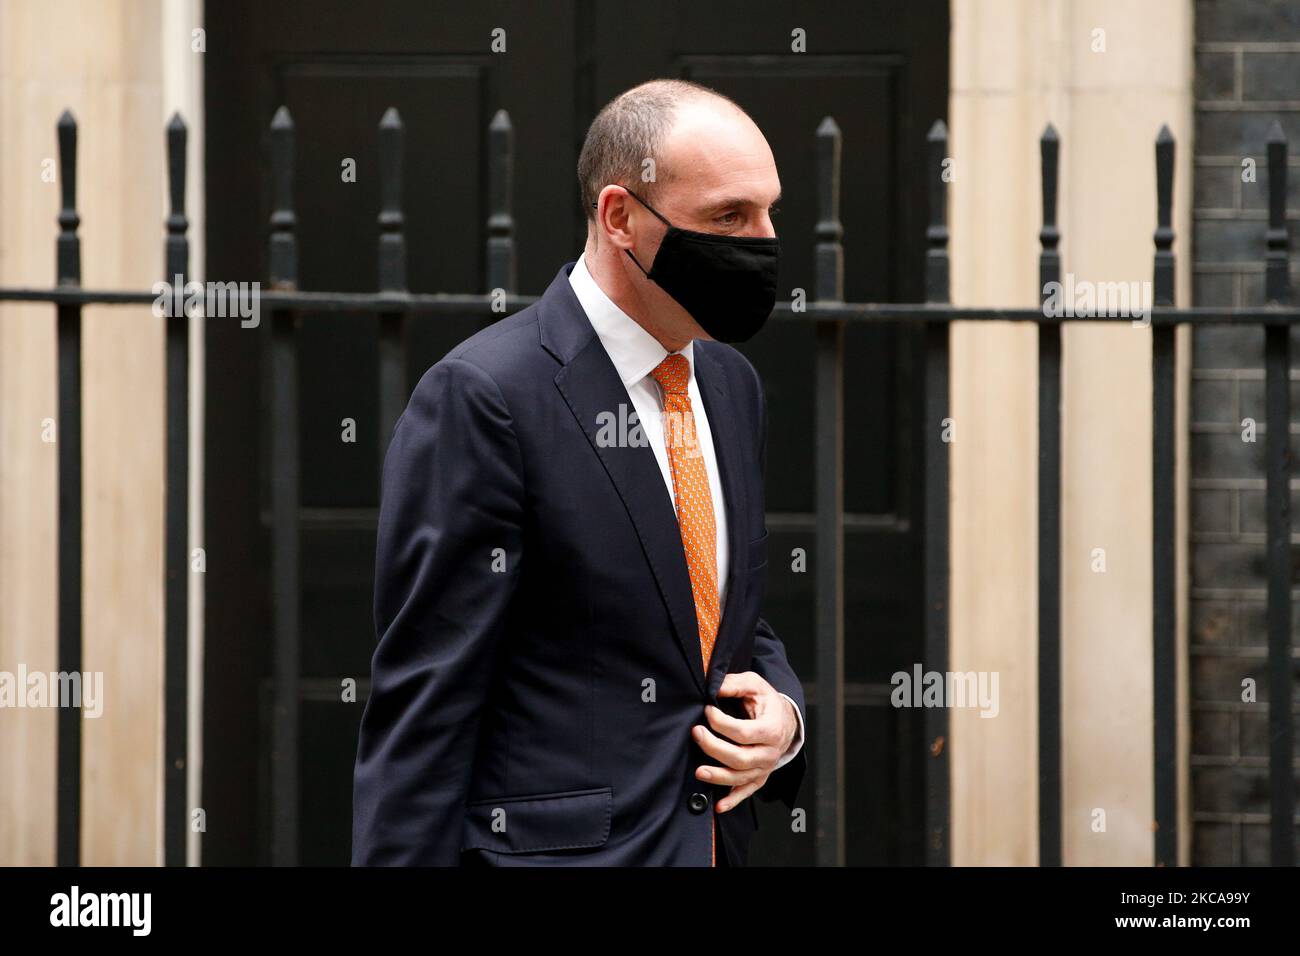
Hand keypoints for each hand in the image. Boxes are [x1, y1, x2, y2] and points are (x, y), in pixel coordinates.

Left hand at [692, 671, 798, 811]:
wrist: (785, 720)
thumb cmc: (767, 702)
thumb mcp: (754, 684)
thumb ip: (734, 684)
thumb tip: (713, 687)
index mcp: (772, 729)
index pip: (743, 732)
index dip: (721, 723)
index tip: (707, 710)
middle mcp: (771, 752)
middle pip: (740, 758)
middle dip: (714, 748)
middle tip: (696, 733)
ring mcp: (766, 767)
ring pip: (741, 777)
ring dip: (719, 776)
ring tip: (698, 771)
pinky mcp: (760, 776)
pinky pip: (747, 791)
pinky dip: (733, 800)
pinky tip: (718, 806)